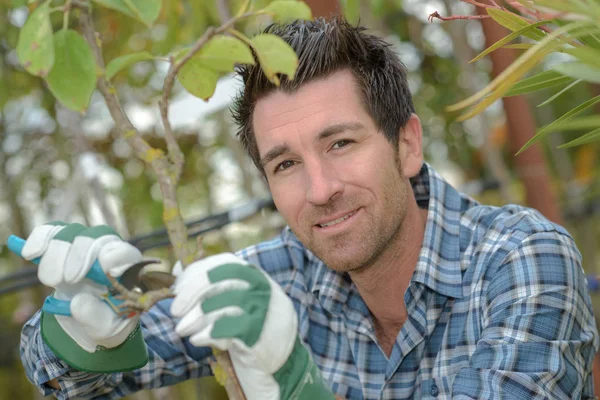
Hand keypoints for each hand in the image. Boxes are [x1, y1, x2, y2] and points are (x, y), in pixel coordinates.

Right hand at [20, 222, 147, 371]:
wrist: (87, 322)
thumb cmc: (106, 322)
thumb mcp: (106, 329)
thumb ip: (95, 317)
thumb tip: (77, 302)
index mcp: (128, 271)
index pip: (125, 253)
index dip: (113, 256)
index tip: (99, 270)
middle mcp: (109, 253)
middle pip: (97, 237)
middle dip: (78, 256)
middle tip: (63, 281)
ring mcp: (86, 247)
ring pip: (73, 233)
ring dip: (57, 254)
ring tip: (51, 281)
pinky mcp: (63, 247)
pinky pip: (52, 232)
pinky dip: (39, 239)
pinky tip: (28, 253)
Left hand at [171, 253, 334, 399]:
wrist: (281, 358)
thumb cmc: (250, 325)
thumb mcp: (236, 299)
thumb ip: (212, 284)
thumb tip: (176, 269)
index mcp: (255, 275)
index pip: (224, 263)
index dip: (196, 273)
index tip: (177, 288)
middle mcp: (261, 288)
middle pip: (221, 279)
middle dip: (191, 293)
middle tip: (174, 311)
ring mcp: (262, 310)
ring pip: (221, 305)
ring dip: (195, 318)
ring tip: (182, 330)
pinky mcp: (257, 334)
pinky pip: (225, 330)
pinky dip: (206, 335)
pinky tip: (198, 340)